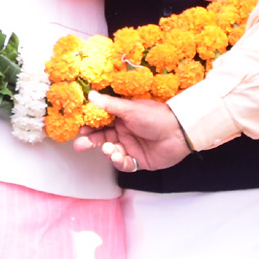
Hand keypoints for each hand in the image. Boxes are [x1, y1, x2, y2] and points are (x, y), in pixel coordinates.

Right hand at [78, 92, 192, 171]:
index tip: (79, 127)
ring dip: (108, 151)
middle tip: (80, 144)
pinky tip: (118, 157)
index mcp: (122, 117)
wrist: (179, 132)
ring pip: (111, 152)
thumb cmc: (156, 116)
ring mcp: (131, 147)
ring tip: (109, 150)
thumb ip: (109, 105)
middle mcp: (125, 132)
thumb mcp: (130, 109)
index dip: (90, 125)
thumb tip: (90, 95)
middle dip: (91, 141)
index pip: (101, 121)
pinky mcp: (138, 160)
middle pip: (102, 138)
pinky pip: (124, 164)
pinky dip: (119, 162)